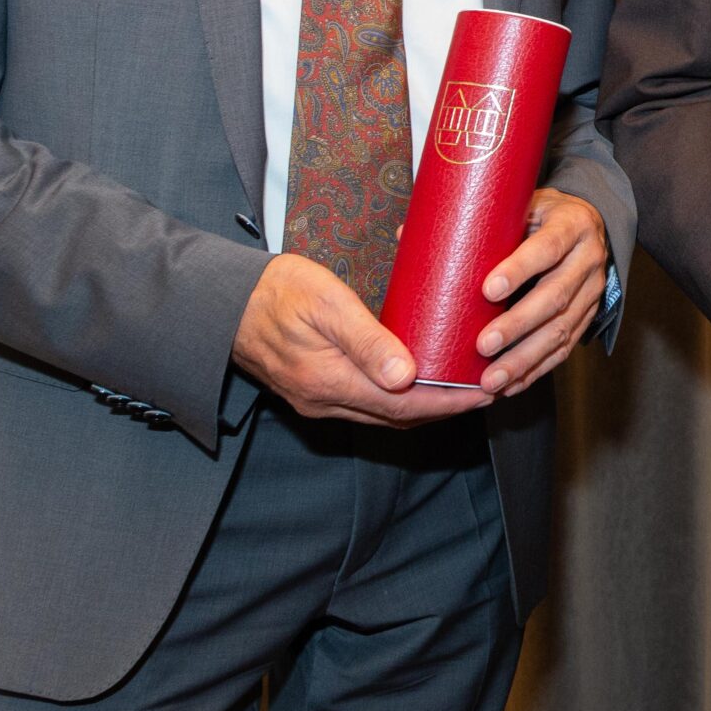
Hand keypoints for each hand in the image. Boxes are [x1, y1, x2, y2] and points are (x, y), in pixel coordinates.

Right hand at [233, 253, 485, 425]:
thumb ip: (366, 341)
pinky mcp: (313, 391)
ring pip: (383, 415)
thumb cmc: (278, 292)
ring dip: (424, 407)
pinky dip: (399, 400)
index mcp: (330, 382)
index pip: (405, 408)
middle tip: (487, 389)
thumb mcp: (327, 304)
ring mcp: (316, 400)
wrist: (222, 301)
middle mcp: (324, 401)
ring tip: (462, 387)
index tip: (486, 394)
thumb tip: (406, 377)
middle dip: (446, 409)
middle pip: (399, 418)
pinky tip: (418, 380)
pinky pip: (366, 405)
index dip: (450, 405)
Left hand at [473, 188, 611, 396]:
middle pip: (555, 296)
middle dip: (517, 325)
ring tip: (491, 380)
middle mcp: (587, 260)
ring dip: (524, 358)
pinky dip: (536, 370)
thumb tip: (407, 234)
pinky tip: (510, 385)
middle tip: (482, 345)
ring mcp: (592, 292)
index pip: (548, 248)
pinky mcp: (588, 317)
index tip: (487, 290)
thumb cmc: (541, 216)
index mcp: (572, 225)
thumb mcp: (519, 207)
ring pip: (562, 330)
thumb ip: (474, 222)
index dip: (520, 269)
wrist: (587, 225)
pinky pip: (565, 349)